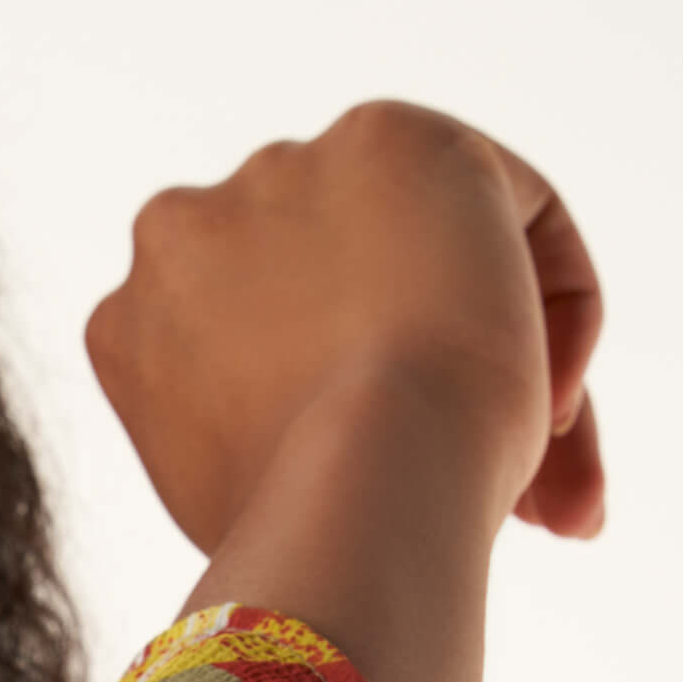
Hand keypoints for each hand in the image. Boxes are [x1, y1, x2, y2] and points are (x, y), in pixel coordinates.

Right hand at [86, 102, 604, 551]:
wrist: (352, 494)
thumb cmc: (302, 541)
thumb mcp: (232, 502)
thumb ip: (247, 433)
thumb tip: (304, 450)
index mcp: (130, 324)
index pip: (245, 350)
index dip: (332, 425)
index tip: (394, 500)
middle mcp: (182, 233)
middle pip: (330, 292)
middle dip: (408, 376)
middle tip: (488, 493)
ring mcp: (280, 177)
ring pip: (421, 253)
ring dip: (485, 345)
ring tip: (535, 468)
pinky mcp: (388, 139)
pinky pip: (507, 207)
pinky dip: (552, 299)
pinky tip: (550, 400)